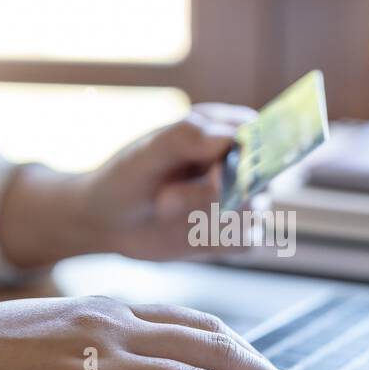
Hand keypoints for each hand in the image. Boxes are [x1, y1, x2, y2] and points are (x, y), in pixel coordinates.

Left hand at [0, 104, 253, 266]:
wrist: (108, 221)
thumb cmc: (127, 178)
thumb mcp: (147, 153)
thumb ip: (184, 138)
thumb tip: (228, 139)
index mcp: (225, 129)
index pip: (259, 135)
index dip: (246, 154)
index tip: (215, 171)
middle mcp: (241, 163)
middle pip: (260, 178)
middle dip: (212, 194)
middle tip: (164, 199)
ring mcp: (241, 200)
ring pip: (253, 212)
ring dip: (208, 218)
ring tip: (164, 209)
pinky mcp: (234, 233)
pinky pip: (246, 240)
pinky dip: (216, 240)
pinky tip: (187, 233)